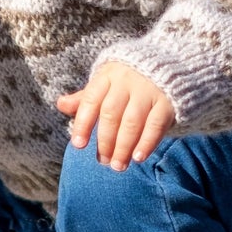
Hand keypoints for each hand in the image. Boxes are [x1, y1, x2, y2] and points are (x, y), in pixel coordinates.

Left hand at [56, 62, 175, 169]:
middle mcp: (127, 81)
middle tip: (103, 161)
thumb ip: (86, 97)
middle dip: (105, 140)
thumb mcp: (107, 82)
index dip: (83, 123)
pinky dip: (147, 142)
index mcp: (107, 76)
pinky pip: (155, 124)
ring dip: (123, 146)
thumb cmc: (129, 80)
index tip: (78, 145)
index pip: (91, 100)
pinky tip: (138, 157)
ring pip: (132, 121)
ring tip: (118, 165)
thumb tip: (61, 105)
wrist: (170, 66)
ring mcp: (148, 90)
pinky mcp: (167, 101)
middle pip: (111, 113)